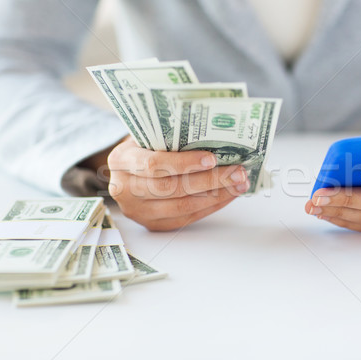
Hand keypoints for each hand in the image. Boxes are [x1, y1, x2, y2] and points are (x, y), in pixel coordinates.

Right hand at [106, 138, 248, 230]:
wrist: (129, 168)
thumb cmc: (145, 146)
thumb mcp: (150, 134)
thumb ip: (171, 136)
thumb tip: (216, 136)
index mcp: (121, 160)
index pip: (154, 164)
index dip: (184, 163)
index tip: (212, 158)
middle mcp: (124, 189)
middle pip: (170, 188)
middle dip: (209, 180)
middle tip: (237, 171)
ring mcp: (138, 211)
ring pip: (182, 206)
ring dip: (216, 195)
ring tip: (239, 183)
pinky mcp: (153, 224)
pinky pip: (187, 217)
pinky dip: (211, 206)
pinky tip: (228, 195)